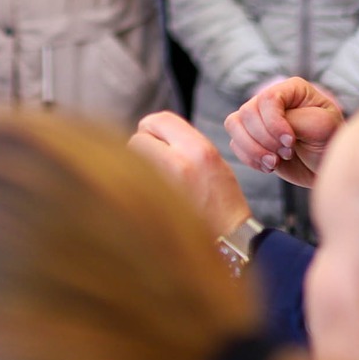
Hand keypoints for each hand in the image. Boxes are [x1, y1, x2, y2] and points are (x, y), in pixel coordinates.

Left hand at [130, 111, 251, 236]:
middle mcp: (179, 163)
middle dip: (142, 148)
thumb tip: (151, 133)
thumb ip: (184, 142)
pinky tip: (150, 194)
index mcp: (199, 150)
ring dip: (136, 166)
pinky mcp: (148, 204)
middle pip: (137, 139)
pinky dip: (135, 184)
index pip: (160, 119)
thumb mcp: (212, 161)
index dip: (152, 127)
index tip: (153, 137)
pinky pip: (131, 182)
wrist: (228, 239)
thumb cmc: (221, 201)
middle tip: (153, 161)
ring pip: (130, 161)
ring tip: (154, 179)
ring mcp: (162, 185)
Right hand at [225, 78, 345, 186]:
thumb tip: (269, 127)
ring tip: (274, 163)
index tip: (291, 142)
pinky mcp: (250, 138)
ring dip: (253, 149)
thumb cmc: (330, 143)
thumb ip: (296, 121)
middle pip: (247, 112)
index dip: (274, 122)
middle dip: (265, 139)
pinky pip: (235, 144)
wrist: (325, 167)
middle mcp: (270, 100)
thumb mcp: (323, 127)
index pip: (268, 98)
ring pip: (234, 125)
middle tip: (288, 154)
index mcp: (291, 89)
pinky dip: (249, 158)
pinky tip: (269, 167)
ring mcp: (258, 118)